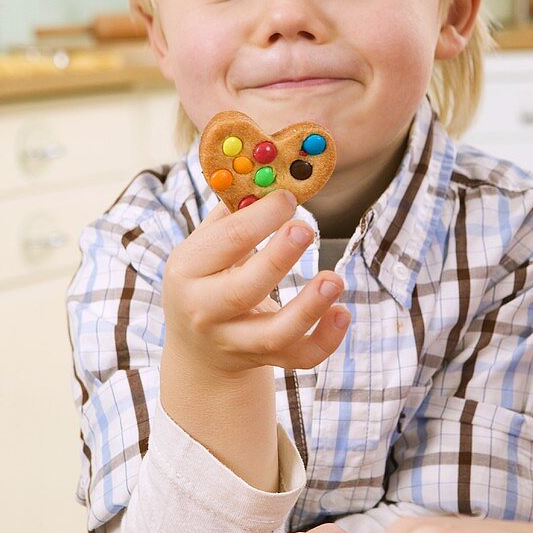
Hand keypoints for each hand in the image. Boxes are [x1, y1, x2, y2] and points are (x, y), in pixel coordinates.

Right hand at [162, 189, 349, 381]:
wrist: (196, 350)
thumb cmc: (207, 278)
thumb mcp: (204, 246)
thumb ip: (233, 212)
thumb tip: (269, 172)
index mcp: (188, 270)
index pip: (226, 241)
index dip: (260, 217)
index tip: (288, 198)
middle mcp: (205, 310)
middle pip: (243, 290)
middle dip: (278, 259)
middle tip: (306, 229)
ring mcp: (234, 342)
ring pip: (274, 334)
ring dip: (309, 307)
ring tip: (335, 279)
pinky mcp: (264, 361)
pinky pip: (298, 358)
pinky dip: (326, 340)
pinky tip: (343, 313)